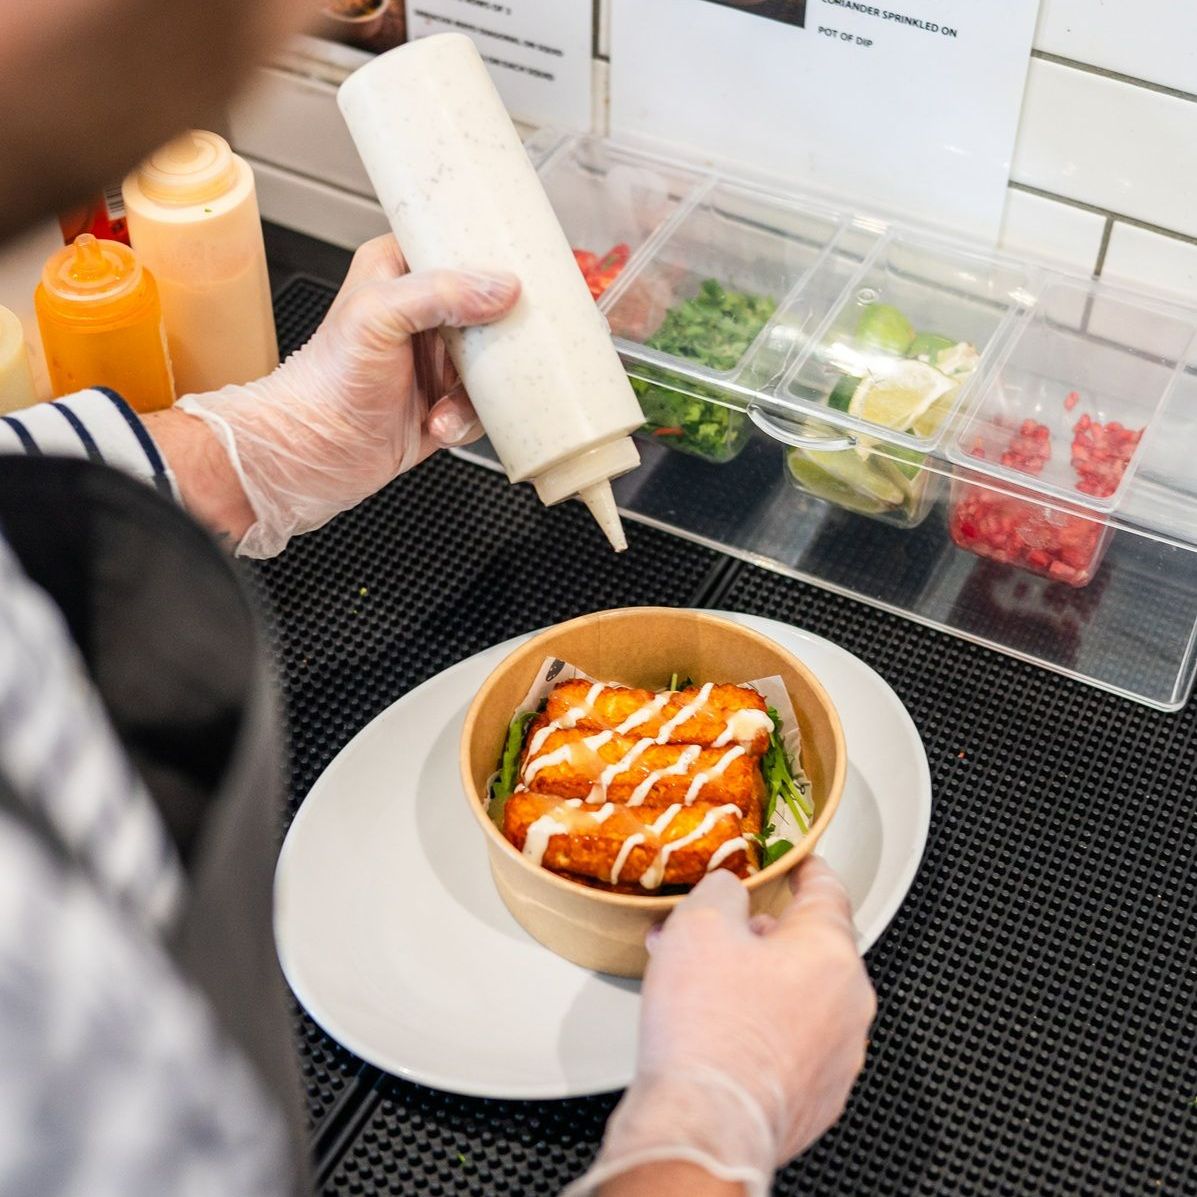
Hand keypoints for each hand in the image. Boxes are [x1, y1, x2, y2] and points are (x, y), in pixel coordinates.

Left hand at [178, 235, 519, 556]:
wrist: (314, 454)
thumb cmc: (325, 383)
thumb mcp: (377, 316)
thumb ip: (439, 293)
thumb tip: (500, 288)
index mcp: (401, 271)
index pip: (459, 246)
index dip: (494, 258)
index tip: (523, 275)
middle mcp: (423, 313)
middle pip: (491, 308)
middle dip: (498, 336)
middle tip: (500, 347)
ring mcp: (437, 360)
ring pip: (495, 362)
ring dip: (478, 390)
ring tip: (447, 401)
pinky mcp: (446, 402)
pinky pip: (484, 406)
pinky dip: (467, 420)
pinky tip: (439, 423)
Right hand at [565, 858, 875, 1196]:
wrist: (706, 1121)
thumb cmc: (708, 1032)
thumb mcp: (700, 924)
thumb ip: (723, 890)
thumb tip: (729, 890)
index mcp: (830, 952)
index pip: (829, 891)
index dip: (806, 868)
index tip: (798, 863)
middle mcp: (847, 1002)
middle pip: (807, 947)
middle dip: (757, 935)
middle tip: (715, 932)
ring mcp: (837, 1054)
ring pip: (797, 996)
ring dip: (755, 982)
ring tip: (698, 983)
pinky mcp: (817, 1095)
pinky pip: (792, 1042)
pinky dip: (760, 1028)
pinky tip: (715, 1028)